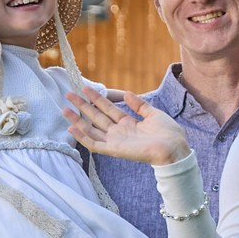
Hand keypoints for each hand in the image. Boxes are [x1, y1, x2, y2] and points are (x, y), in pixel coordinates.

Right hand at [64, 87, 187, 164]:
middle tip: (68, 94)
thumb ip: (139, 105)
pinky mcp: (114, 149)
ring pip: (91, 129)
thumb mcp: (153, 114)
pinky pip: (94, 144)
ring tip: (64, 109)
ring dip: (77, 120)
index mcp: (128, 123)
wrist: (173, 148)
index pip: (108, 108)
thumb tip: (127, 93)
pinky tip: (71, 127)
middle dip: (82, 106)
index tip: (85, 88)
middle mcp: (119, 132)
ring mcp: (115, 141)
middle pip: (96, 116)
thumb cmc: (168, 133)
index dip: (96, 98)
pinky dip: (82, 137)